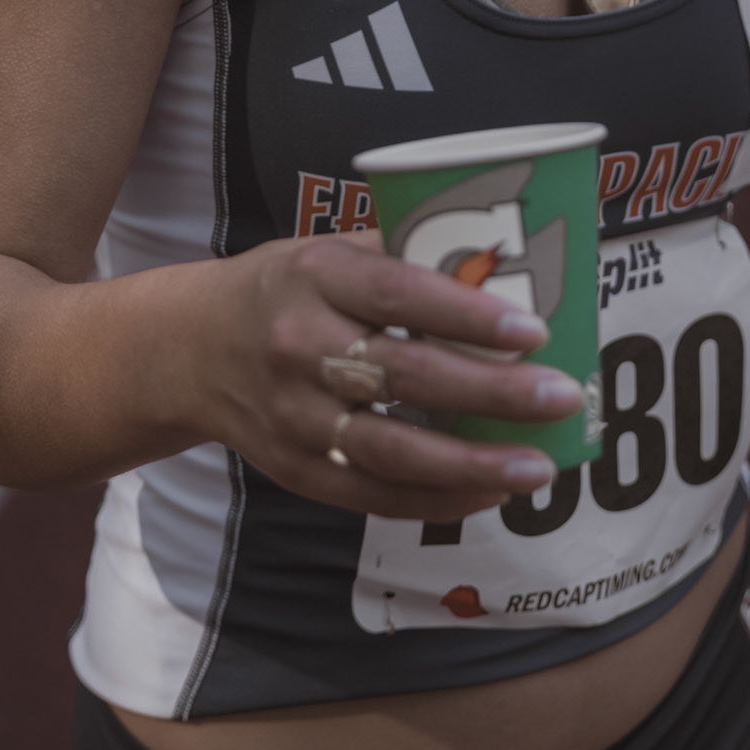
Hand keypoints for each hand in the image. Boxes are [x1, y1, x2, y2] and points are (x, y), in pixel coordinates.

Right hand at [183, 233, 580, 522]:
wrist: (189, 349)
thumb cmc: (284, 288)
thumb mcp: (328, 249)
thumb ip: (404, 253)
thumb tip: (505, 260)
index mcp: (315, 275)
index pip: (399, 296)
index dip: (467, 316)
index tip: (533, 332)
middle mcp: (299, 345)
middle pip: (405, 376)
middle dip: (491, 393)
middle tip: (560, 397)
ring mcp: (294, 415)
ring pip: (391, 450)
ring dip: (472, 465)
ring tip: (539, 469)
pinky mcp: (294, 469)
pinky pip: (371, 495)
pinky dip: (434, 501)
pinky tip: (489, 495)